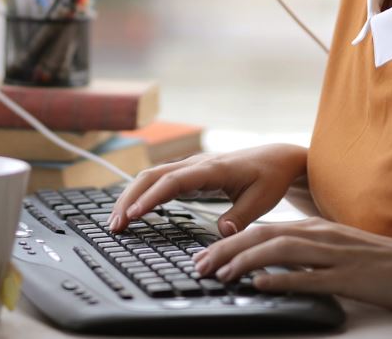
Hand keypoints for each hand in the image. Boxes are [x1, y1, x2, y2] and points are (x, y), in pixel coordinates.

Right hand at [106, 144, 307, 234]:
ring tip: (116, 222)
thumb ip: (241, 216)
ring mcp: (190, 168)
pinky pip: (159, 181)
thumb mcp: (262, 199)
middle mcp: (195, 164)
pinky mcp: (189, 175)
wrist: (275, 159)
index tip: (135, 214)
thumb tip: (222, 232)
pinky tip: (133, 211)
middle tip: (115, 224)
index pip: (173, 181)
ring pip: (151, 177)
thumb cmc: (269, 178)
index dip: (152, 198)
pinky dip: (142, 195)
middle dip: (130, 198)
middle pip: (152, 176)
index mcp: (211, 169)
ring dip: (131, 197)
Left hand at [191, 216, 391, 310]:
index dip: (229, 242)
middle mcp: (318, 235)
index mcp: (314, 228)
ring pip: (279, 251)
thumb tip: (270, 264)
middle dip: (226, 250)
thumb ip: (304, 252)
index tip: (204, 255)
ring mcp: (332, 255)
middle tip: (200, 265)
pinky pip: (308, 277)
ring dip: (245, 262)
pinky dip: (281, 280)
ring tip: (221, 274)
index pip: (261, 230)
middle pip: (262, 236)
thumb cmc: (378, 262)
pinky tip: (261, 285)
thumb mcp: (335, 249)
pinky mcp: (347, 276)